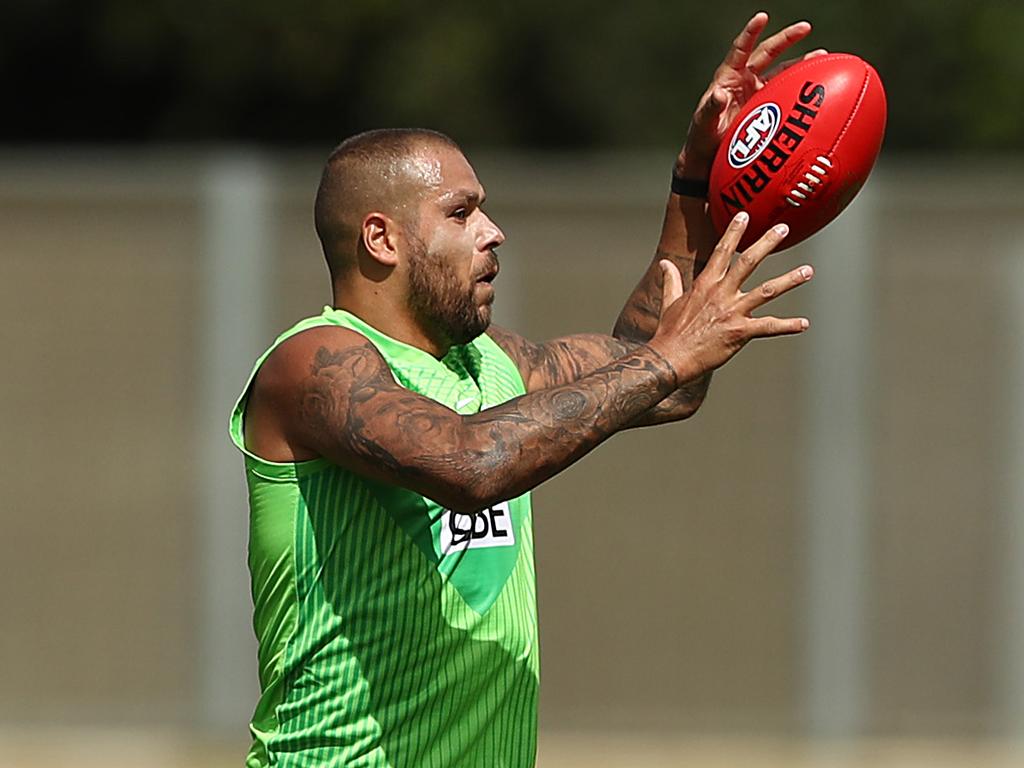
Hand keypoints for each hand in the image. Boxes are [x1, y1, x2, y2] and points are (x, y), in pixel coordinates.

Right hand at [647, 211, 811, 380]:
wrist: (671, 358)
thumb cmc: (669, 332)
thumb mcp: (669, 302)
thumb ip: (671, 280)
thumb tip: (664, 264)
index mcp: (705, 284)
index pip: (722, 251)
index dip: (734, 232)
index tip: (744, 215)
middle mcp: (721, 293)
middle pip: (748, 262)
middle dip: (767, 243)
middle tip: (783, 228)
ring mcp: (733, 312)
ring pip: (767, 291)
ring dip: (789, 280)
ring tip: (807, 271)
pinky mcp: (740, 332)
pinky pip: (769, 327)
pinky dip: (788, 325)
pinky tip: (804, 324)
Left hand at [677, 12, 826, 176]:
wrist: (711, 158)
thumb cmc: (702, 139)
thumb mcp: (704, 124)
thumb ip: (710, 109)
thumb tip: (718, 94)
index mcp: (728, 78)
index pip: (740, 49)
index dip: (750, 32)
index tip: (762, 17)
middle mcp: (744, 80)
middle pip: (768, 53)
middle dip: (787, 39)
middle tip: (806, 27)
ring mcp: (757, 92)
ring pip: (781, 70)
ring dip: (800, 63)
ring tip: (820, 55)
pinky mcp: (767, 107)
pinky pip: (786, 91)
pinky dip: (800, 86)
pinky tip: (816, 83)